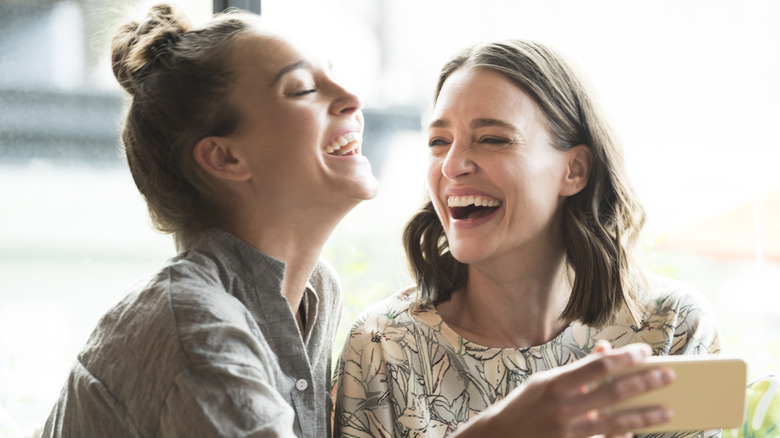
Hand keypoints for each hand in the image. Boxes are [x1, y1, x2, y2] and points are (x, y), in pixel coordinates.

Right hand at [454, 341, 674, 437]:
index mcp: (555, 384)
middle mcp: (563, 407)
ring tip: (667, 410)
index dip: (624, 358)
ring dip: (644, 416)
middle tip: (667, 376)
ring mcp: (568, 432)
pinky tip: (637, 433)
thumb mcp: (546, 382)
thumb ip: (578, 369)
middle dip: (644, 383)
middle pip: (613, 393)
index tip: (645, 352)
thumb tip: (606, 350)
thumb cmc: (525, 406)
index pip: (598, 366)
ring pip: (616, 423)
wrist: (501, 437)